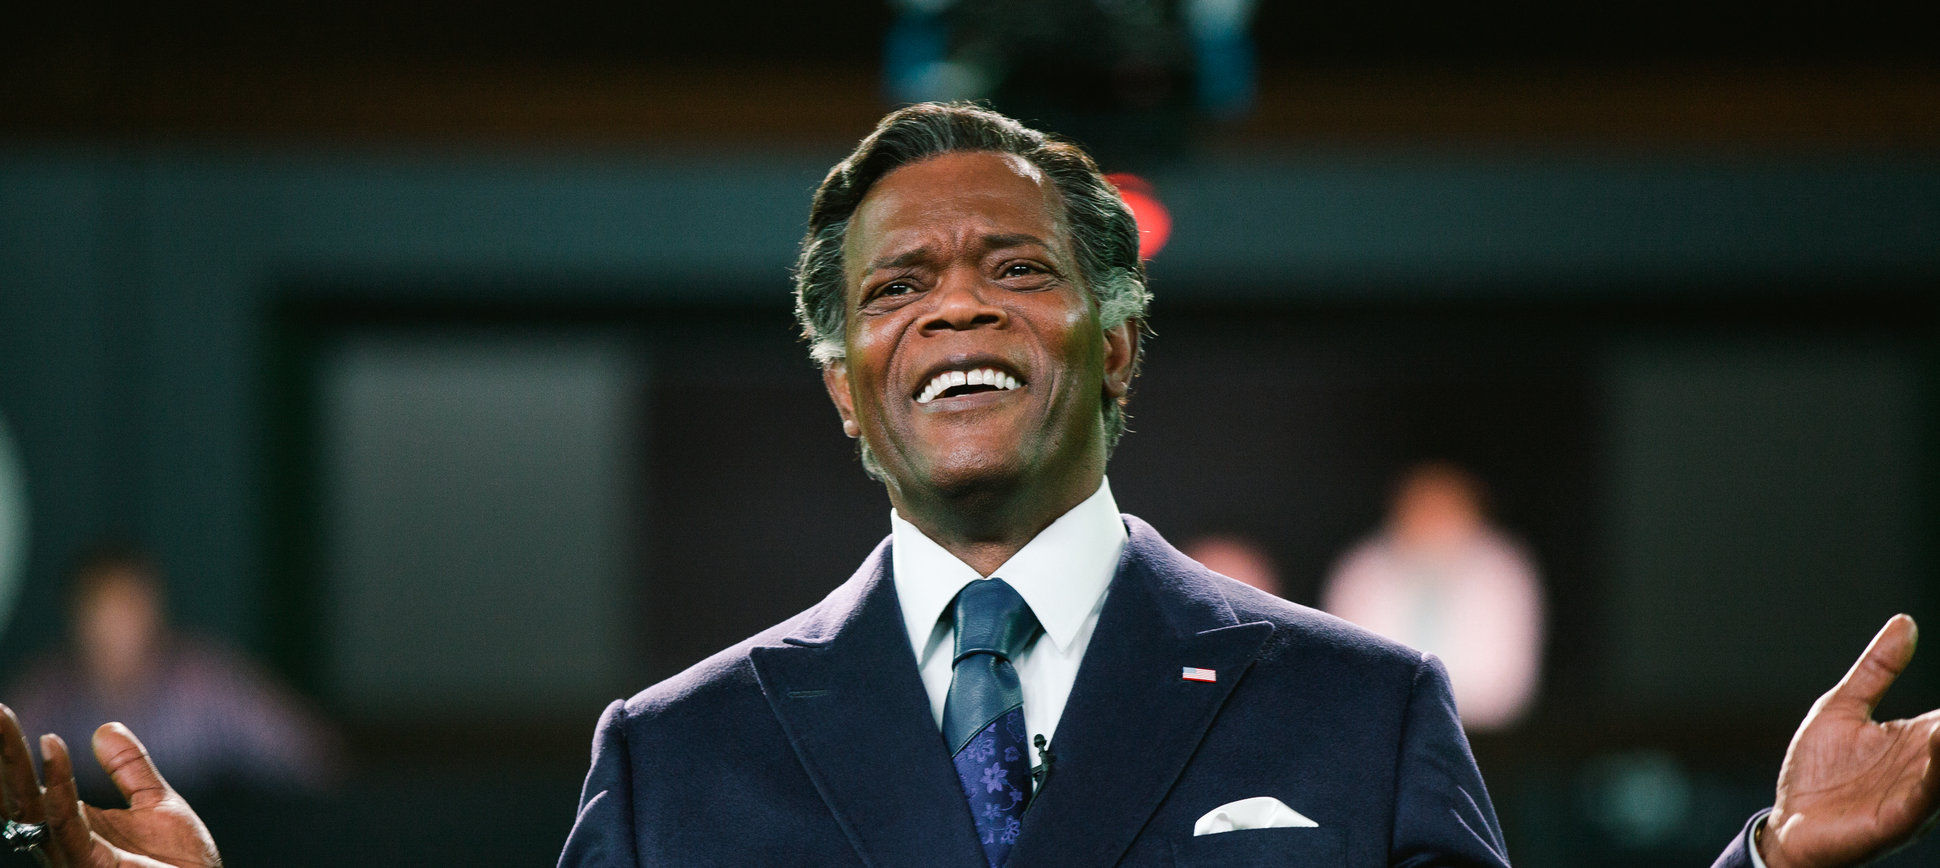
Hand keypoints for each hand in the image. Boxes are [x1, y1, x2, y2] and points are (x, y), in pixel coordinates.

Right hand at [0, 703, 220, 867]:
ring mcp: (73, 855)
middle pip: (20, 793)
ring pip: (32, 804)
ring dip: (14, 760)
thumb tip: (104, 728)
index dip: (10, 755)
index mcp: (73, 826)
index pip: (30, 787)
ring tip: (2, 718)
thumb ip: (129, 768)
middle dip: (3, 753)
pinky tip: (51, 747)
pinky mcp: (92, 866)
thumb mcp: (156, 804)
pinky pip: (67, 823)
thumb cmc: (179, 863)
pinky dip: (58, 785)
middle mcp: (63, 842)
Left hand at [1762, 615, 1939, 867]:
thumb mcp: (1843, 707)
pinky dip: (1937, 772)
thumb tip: (1905, 622)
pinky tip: (1939, 742)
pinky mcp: (1898, 818)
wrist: (1788, 824)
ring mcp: (1916, 794)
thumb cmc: (1816, 772)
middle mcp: (1927, 767)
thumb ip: (1878, 669)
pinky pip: (1927, 795)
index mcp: (1918, 740)